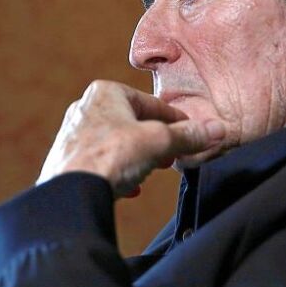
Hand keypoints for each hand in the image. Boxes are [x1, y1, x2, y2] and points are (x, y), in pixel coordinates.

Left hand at [37, 80, 225, 197]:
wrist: (70, 194)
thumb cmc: (110, 158)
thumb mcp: (159, 142)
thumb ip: (188, 135)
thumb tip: (217, 129)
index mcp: (106, 92)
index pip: (152, 103)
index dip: (177, 119)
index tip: (193, 132)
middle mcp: (85, 108)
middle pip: (133, 121)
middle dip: (156, 139)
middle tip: (174, 155)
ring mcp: (74, 134)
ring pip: (118, 142)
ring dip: (139, 156)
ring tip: (152, 170)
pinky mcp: (68, 159)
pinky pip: (103, 162)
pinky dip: (120, 171)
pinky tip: (130, 187)